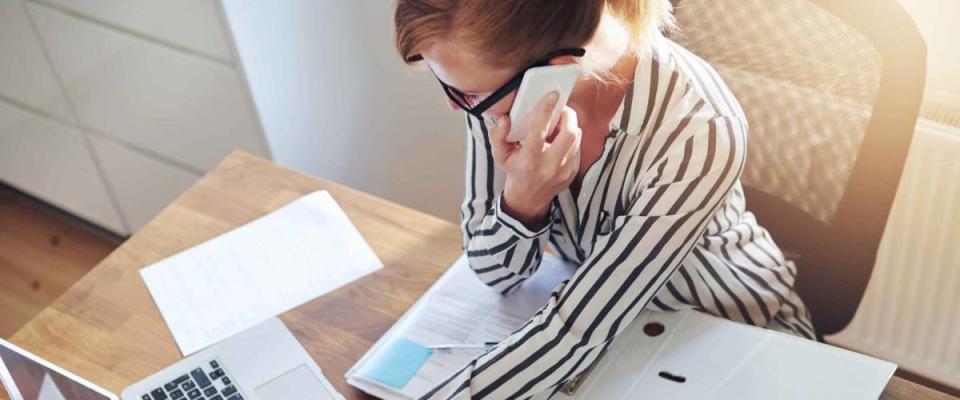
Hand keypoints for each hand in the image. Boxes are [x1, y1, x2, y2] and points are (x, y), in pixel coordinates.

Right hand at [488, 91, 581, 227]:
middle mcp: (549, 166)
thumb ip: (498, 135)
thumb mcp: (500, 155)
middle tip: (560, 108)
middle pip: (569, 133)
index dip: (546, 110)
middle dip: (567, 115)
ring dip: (570, 125)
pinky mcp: (573, 172)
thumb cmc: (514, 171)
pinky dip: (571, 138)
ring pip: (576, 138)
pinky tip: (561, 137)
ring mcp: (564, 170)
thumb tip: (505, 119)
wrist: (528, 199)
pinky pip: (577, 147)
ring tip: (559, 122)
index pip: (539, 130)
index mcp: (529, 160)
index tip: (552, 95)